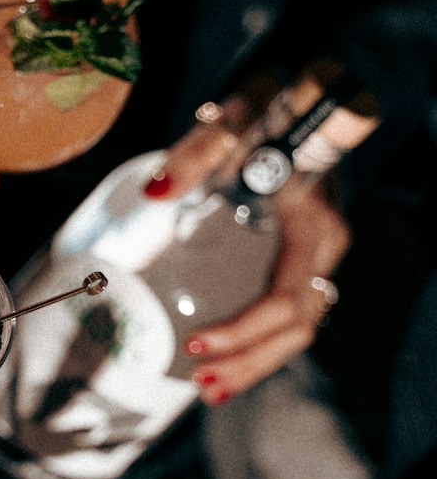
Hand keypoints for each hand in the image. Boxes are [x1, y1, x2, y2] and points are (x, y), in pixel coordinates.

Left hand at [143, 81, 348, 402]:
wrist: (298, 91)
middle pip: (296, 327)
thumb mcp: (228, 125)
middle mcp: (323, 249)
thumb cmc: (266, 108)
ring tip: (209, 387)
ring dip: (256, 362)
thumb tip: (155, 191)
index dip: (243, 331)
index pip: (284, 299)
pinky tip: (226, 358)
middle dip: (248, 361)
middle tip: (199, 384)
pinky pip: (290, 313)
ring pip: (299, 328)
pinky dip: (260, 343)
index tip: (195, 344)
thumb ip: (193, 156)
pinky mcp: (300, 256)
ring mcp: (315, 256)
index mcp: (313, 226)